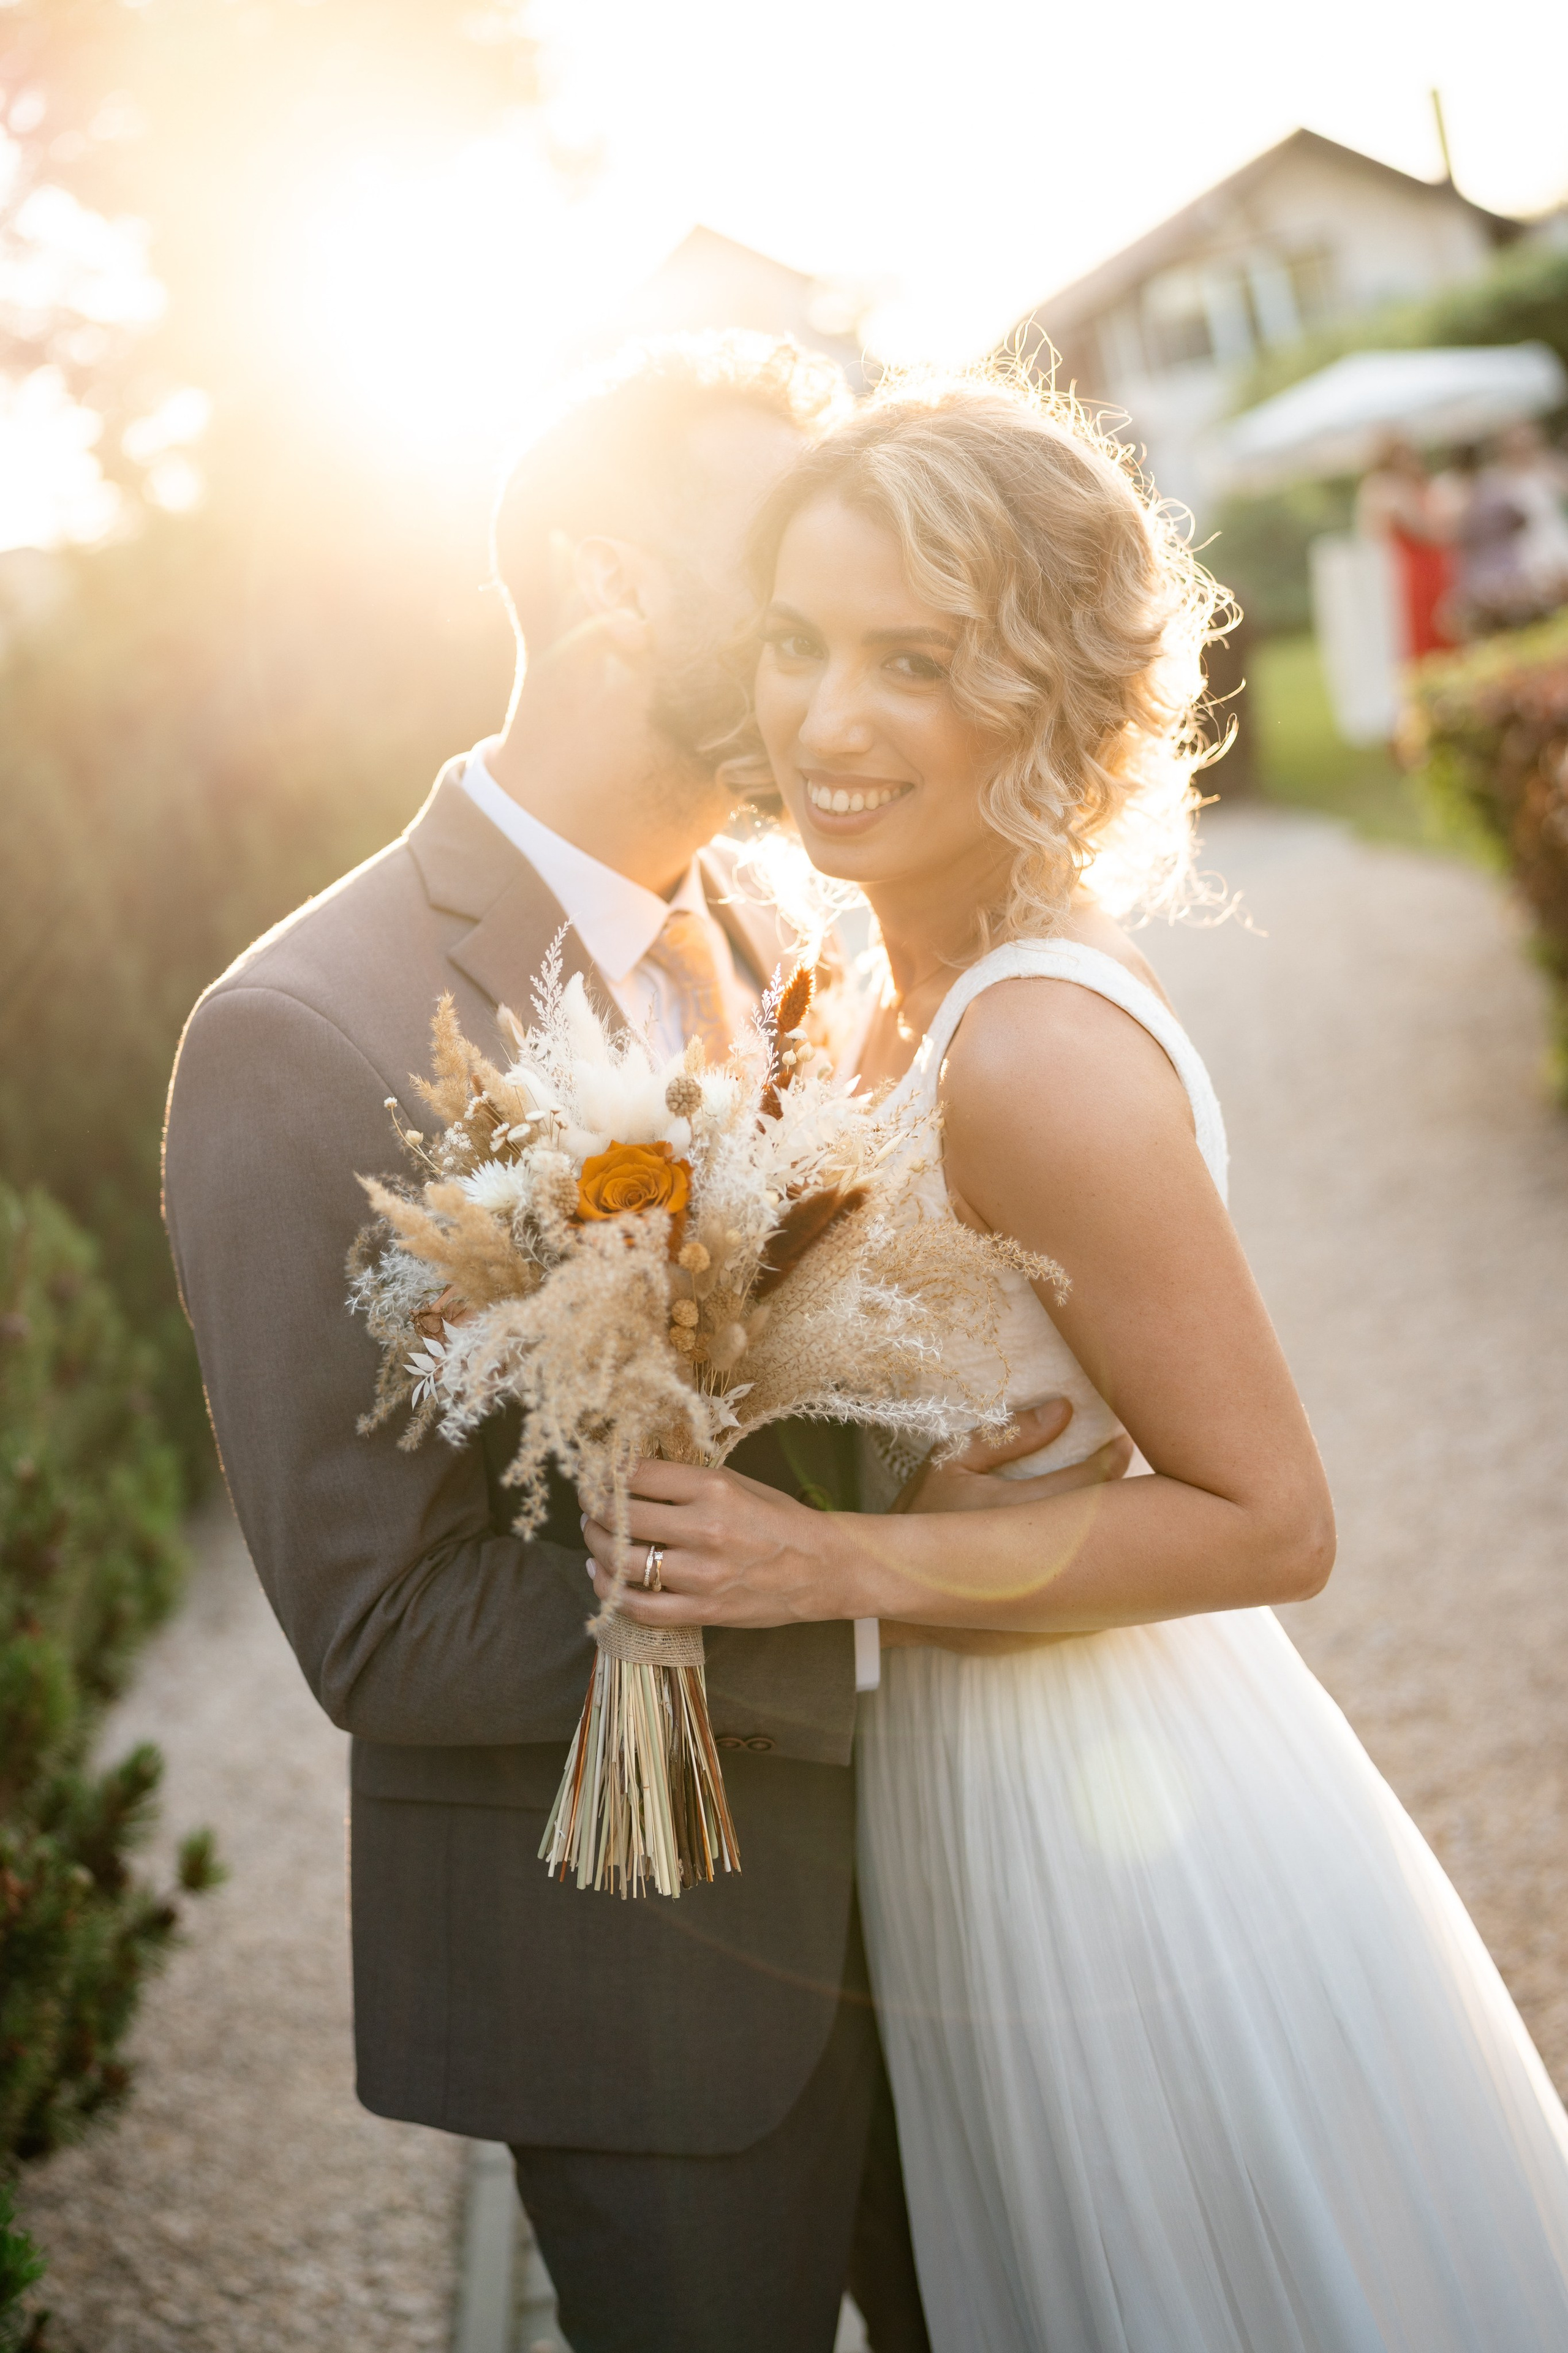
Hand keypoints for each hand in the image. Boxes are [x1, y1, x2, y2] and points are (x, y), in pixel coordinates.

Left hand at [580, 1460, 845, 1627]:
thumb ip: (685, 1482)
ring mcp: (702, 1575)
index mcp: (714, 1489)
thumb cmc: (778, 1520)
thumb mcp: (736, 1483)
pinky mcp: (703, 1611)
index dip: (606, 1472)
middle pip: (622, 1517)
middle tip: (589, 1503)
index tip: (596, 1472)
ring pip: (623, 1562)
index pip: (638, 1475)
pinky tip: (603, 1575)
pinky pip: (640, 1607)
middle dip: (594, 1508)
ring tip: (593, 1536)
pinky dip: (611, 1591)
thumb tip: (629, 1474)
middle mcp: (705, 1530)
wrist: (820, 1569)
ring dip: (596, 1547)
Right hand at [886, 1402, 1132, 1654]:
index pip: (1089, 1481)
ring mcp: (1046, 1597)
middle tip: (1124, 1471)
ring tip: (1120, 1511)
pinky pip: (1094, 1602)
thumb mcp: (953, 1463)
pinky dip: (1101, 1578)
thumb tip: (1064, 1408)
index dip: (1112, 1459)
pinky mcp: (1046, 1625)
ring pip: (1108, 1568)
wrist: (894, 1590)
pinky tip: (1098, 1559)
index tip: (1121, 1442)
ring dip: (1119, 1538)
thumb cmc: (922, 1516)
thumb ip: (1009, 1435)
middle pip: (1109, 1523)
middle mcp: (1039, 1556)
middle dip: (1126, 1495)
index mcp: (1019, 1510)